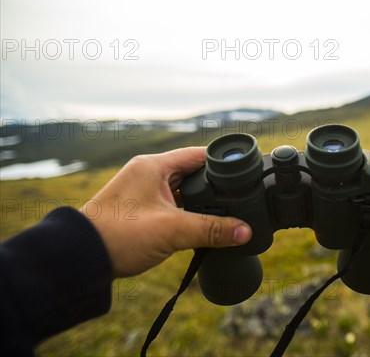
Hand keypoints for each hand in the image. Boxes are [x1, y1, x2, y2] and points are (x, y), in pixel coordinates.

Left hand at [80, 147, 251, 277]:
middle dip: (213, 186)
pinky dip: (186, 212)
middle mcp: (147, 173)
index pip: (197, 155)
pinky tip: (198, 226)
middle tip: (237, 198)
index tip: (243, 172)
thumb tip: (245, 231)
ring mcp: (142, 190)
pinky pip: (171, 204)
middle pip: (192, 172)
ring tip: (221, 215)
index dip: (222, 163)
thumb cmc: (119, 236)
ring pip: (182, 190)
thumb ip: (211, 230)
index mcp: (153, 166)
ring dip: (199, 202)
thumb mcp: (171, 230)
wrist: (80, 258)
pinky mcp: (139, 208)